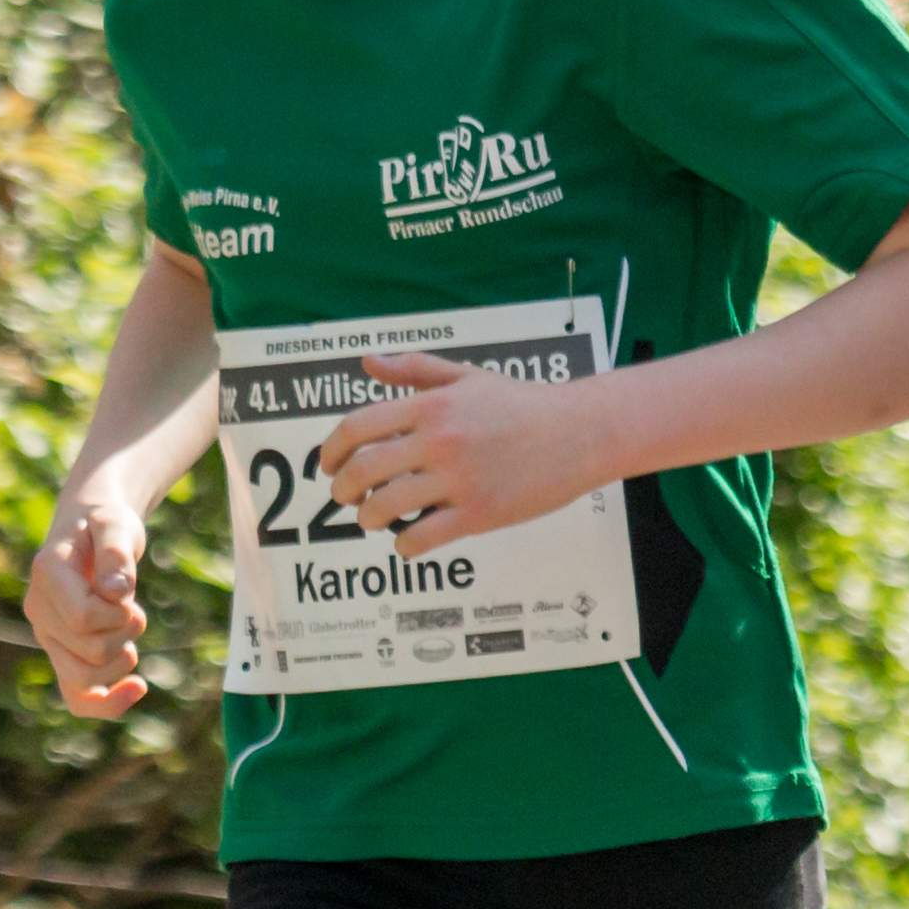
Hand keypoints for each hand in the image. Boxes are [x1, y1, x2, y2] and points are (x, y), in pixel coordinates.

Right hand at [24, 483, 149, 718]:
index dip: (118, 615)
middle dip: (126, 633)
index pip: (84, 619)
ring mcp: (49, 637)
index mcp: (46, 576)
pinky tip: (138, 687)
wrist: (92, 531)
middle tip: (132, 606)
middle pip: (92, 653)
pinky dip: (109, 703)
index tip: (125, 593)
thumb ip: (116, 552)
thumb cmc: (105, 525)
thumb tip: (117, 592)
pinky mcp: (64, 655)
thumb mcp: (115, 524)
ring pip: (86, 680)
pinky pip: (79, 699)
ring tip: (128, 626)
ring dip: (123, 658)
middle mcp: (39, 611)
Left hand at [319, 350, 622, 552]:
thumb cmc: (524, 404)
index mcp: (431, 405)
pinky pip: (422, 536)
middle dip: (342, 489)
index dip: (331, 450)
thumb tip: (368, 363)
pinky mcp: (479, 513)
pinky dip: (403, 544)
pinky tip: (407, 541)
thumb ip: (416, 370)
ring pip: (387, 506)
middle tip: (344, 498)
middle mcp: (439, 440)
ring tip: (373, 520)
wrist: (580, 432)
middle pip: (364, 470)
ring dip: (368, 518)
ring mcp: (458, 479)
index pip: (358, 426)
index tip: (327, 465)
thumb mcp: (468, 377)